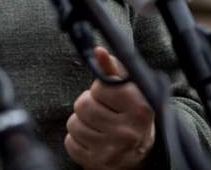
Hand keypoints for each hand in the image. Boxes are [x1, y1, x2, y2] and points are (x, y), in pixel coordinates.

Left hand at [64, 47, 155, 169]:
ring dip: (81, 122)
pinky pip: (70, 143)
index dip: (101, 90)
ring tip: (97, 125)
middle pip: (83, 105)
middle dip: (88, 105)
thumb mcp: (131, 91)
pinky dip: (77, 139)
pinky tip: (92, 139)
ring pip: (73, 124)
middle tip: (102, 111)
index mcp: (140, 108)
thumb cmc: (132, 115)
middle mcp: (128, 131)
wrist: (139, 155)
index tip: (109, 97)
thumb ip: (114, 69)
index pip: (101, 87)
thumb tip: (98, 51)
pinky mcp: (97, 164)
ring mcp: (112, 150)